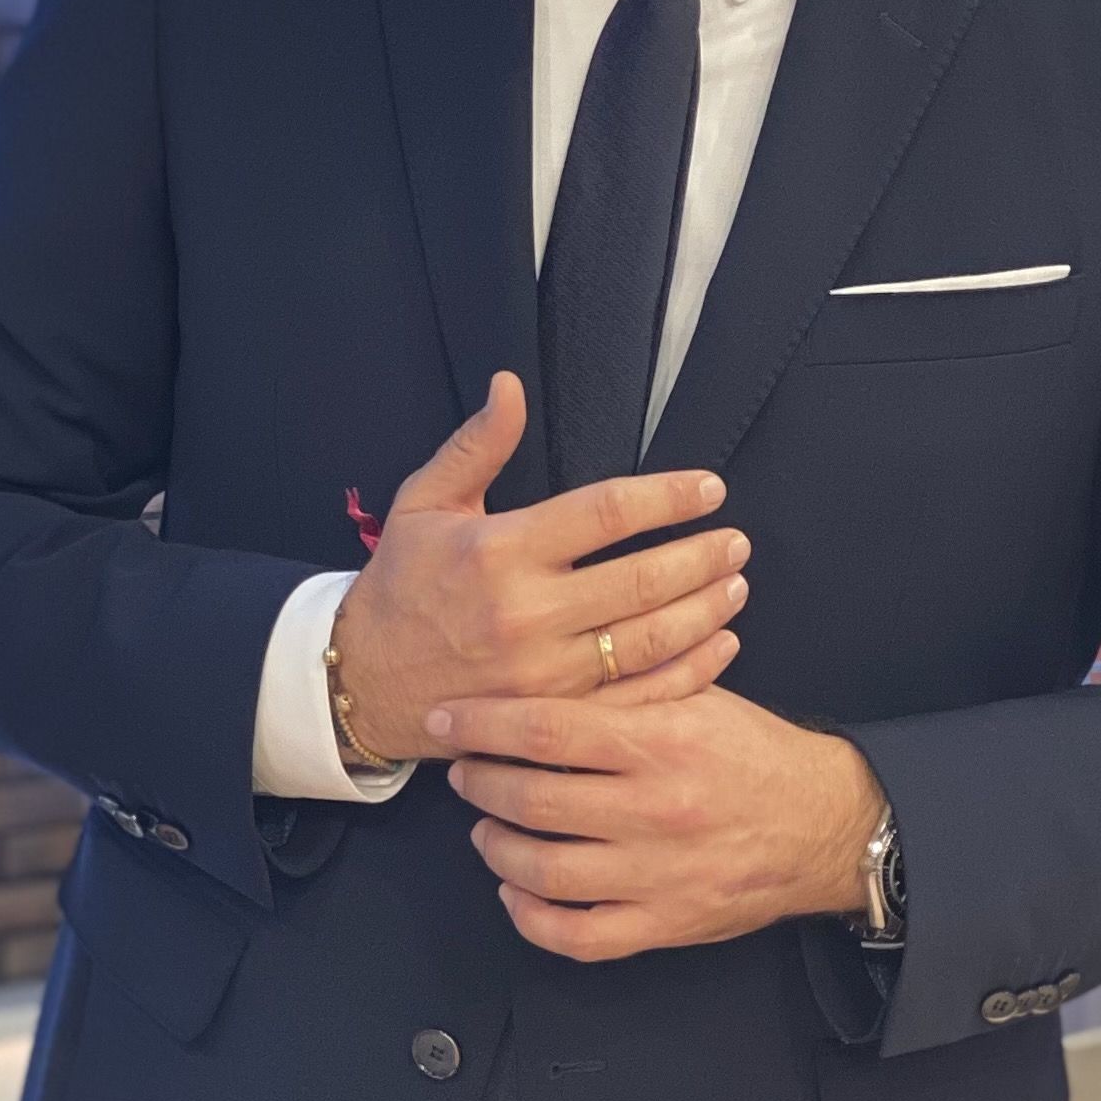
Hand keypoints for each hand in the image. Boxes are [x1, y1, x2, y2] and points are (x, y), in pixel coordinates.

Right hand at [324, 373, 746, 764]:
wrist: (363, 680)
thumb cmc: (400, 582)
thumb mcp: (423, 503)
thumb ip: (476, 446)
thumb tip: (510, 385)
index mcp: (501, 549)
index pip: (604, 513)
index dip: (666, 497)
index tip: (709, 488)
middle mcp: (527, 612)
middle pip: (640, 580)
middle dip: (700, 556)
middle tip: (737, 540)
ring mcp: (544, 672)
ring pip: (647, 640)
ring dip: (703, 609)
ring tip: (736, 583)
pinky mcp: (552, 715)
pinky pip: (636, 695)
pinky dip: (687, 671)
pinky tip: (717, 646)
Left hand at [433, 685, 886, 959]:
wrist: (828, 824)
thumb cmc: (755, 753)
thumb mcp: (698, 696)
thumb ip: (626, 684)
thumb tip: (544, 663)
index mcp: (662, 741)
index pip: (545, 730)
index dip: (482, 724)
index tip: (446, 718)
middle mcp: (656, 810)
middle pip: (533, 802)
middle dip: (480, 785)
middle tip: (464, 771)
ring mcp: (658, 876)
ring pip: (544, 872)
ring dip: (497, 848)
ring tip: (485, 827)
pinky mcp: (667, 926)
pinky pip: (578, 936)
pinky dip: (531, 916)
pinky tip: (516, 889)